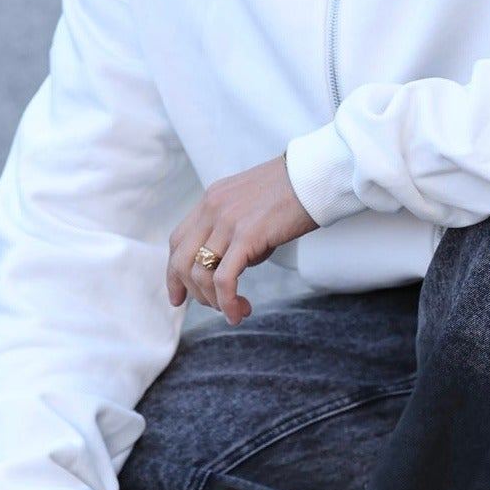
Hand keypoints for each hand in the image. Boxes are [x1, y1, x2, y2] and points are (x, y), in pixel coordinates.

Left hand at [167, 153, 317, 325]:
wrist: (315, 177)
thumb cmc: (293, 192)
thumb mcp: (251, 207)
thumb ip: (236, 232)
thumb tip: (236, 264)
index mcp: (211, 200)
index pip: (179, 241)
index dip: (174, 273)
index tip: (179, 296)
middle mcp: (212, 209)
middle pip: (182, 260)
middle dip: (191, 292)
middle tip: (211, 307)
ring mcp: (227, 221)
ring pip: (200, 274)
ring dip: (214, 301)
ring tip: (236, 310)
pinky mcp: (246, 235)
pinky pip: (224, 278)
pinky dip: (227, 302)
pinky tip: (239, 311)